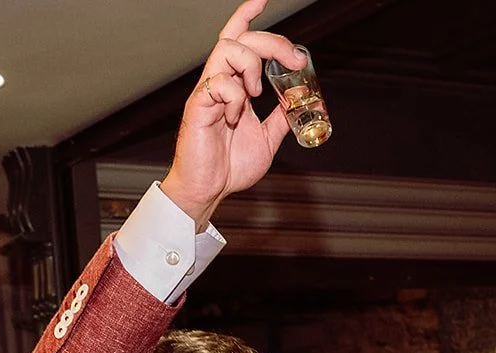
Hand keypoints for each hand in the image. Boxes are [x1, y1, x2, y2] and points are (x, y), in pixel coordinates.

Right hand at [159, 0, 302, 227]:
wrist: (209, 191)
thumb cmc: (228, 167)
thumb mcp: (268, 139)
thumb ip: (281, 118)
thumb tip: (298, 103)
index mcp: (232, 86)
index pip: (237, 41)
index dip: (247, 17)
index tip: (262, 0)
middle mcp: (219, 83)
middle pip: (239, 39)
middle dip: (271, 41)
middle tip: (293, 60)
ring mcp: (207, 92)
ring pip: (226, 51)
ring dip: (251, 65)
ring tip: (257, 91)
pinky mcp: (198, 106)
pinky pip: (219, 84)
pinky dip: (236, 97)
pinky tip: (237, 117)